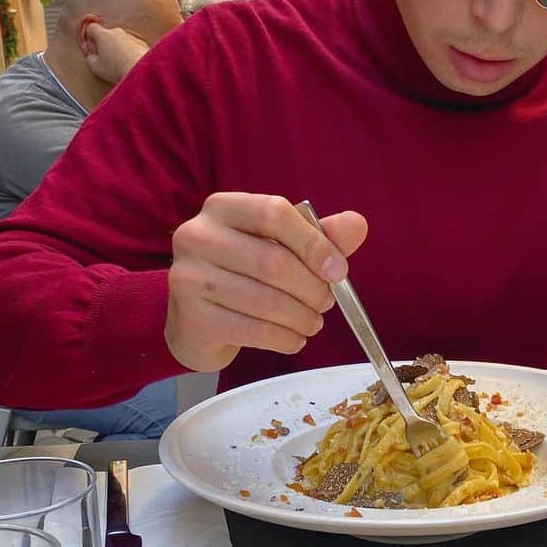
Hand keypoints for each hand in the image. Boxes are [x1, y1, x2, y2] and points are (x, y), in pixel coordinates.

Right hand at [85, 23, 149, 84]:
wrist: (143, 71)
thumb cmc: (117, 69)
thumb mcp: (96, 67)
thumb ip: (90, 59)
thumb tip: (92, 56)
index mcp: (103, 35)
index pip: (92, 27)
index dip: (90, 37)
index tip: (93, 48)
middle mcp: (117, 32)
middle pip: (107, 34)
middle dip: (105, 44)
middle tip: (107, 59)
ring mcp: (131, 36)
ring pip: (120, 40)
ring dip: (118, 48)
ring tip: (120, 64)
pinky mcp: (142, 43)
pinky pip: (132, 45)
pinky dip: (130, 52)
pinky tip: (131, 63)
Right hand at [166, 194, 367, 371]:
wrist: (195, 320)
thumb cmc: (242, 274)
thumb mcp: (279, 246)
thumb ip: (318, 236)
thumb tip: (357, 225)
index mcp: (223, 208)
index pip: (274, 213)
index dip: (314, 243)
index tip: (339, 270)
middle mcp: (198, 236)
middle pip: (274, 262)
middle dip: (312, 288)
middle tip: (327, 302)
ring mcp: (189, 277)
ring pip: (266, 301)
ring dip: (302, 317)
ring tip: (313, 322)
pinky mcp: (192, 318)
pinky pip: (254, 331)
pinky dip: (285, 338)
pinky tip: (293, 338)